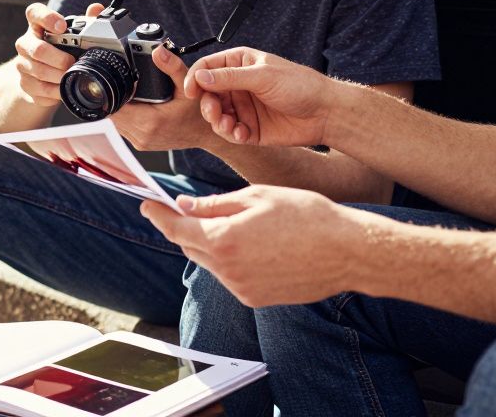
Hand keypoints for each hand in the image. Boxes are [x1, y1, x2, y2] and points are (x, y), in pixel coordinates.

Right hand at [14, 2, 104, 107]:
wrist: (39, 76)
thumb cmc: (59, 50)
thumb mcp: (71, 35)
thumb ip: (85, 21)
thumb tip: (96, 8)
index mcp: (37, 26)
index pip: (35, 12)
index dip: (47, 18)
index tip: (62, 26)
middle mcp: (26, 44)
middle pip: (38, 50)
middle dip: (59, 58)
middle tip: (72, 62)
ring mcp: (22, 65)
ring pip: (39, 72)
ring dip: (59, 76)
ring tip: (72, 76)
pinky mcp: (25, 85)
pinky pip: (40, 90)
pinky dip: (56, 92)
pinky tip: (65, 89)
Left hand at [111, 46, 221, 151]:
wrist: (207, 135)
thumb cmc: (200, 114)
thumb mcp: (189, 86)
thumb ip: (172, 67)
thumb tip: (158, 51)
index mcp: (150, 122)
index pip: (115, 107)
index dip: (113, 93)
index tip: (118, 81)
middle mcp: (142, 135)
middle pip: (112, 115)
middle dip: (115, 98)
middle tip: (124, 84)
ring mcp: (141, 142)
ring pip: (116, 123)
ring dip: (119, 108)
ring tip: (130, 95)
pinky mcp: (141, 144)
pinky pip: (123, 128)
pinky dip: (126, 116)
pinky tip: (136, 106)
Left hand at [141, 185, 382, 306]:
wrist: (348, 252)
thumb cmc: (307, 216)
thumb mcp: (258, 196)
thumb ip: (216, 204)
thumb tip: (186, 206)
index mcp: (224, 240)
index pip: (175, 229)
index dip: (157, 216)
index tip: (147, 206)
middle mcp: (228, 270)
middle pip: (190, 247)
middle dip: (188, 228)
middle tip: (194, 208)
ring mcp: (241, 288)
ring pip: (210, 262)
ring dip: (212, 244)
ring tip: (241, 225)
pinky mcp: (256, 298)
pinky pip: (230, 276)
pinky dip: (232, 260)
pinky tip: (257, 245)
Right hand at [184, 47, 337, 147]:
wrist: (325, 113)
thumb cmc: (300, 85)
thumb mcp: (262, 76)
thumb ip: (229, 77)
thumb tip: (199, 76)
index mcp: (239, 64)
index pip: (206, 68)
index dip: (194, 79)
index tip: (189, 92)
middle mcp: (238, 85)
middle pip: (207, 95)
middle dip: (207, 105)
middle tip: (214, 113)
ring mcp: (243, 107)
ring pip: (216, 116)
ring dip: (218, 122)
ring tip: (230, 126)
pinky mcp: (249, 128)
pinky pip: (230, 132)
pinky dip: (232, 134)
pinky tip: (243, 134)